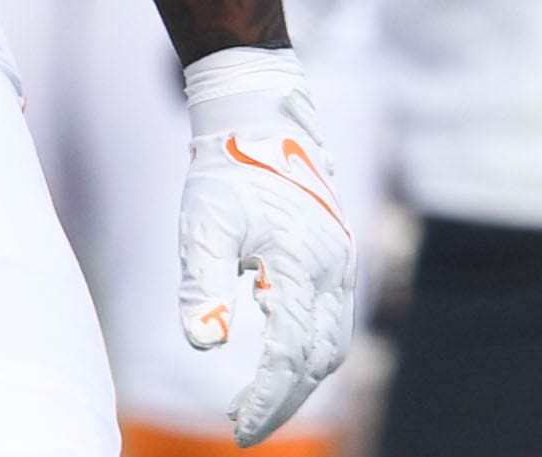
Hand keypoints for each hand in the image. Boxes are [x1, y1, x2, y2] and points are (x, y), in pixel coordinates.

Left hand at [179, 47, 356, 446]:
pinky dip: (308, 345)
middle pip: (320, 359)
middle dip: (286, 399)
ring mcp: (339, 261)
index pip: (290, 355)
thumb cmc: (225, 169)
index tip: (236, 427)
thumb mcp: (202, 227)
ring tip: (254, 400)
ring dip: (300, 376)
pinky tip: (272, 350)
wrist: (259, 115)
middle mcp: (331, 268)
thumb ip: (203, 286)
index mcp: (301, 264)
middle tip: (243, 424)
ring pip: (333, 341)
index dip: (265, 398)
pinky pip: (332, 316)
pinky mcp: (335, 254)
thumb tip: (203, 343)